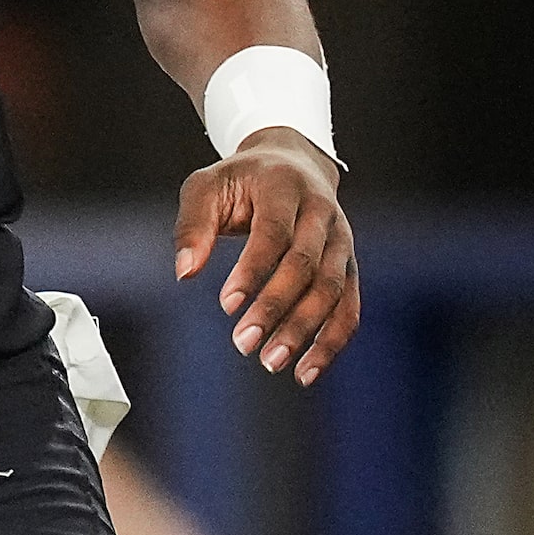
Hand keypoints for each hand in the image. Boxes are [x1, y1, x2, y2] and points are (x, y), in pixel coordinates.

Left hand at [173, 129, 358, 385]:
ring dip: (305, 331)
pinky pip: (349, 308)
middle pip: (307, 265)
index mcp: (284, 187)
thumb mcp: (206, 186)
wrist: (291, 163)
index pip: (274, 233)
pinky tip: (306, 371)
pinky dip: (331, 341)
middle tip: (244, 344)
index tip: (227, 306)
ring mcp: (341, 241)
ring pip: (332, 291)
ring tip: (272, 363)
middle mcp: (322, 213)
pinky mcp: (348, 267)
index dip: (253, 271)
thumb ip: (193, 225)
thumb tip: (185, 272)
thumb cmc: (240, 180)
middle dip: (276, 308)